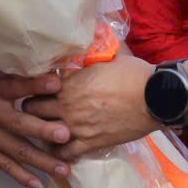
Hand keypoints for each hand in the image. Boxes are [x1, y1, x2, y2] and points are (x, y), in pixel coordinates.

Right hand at [0, 71, 70, 187]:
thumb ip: (12, 82)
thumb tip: (45, 80)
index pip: (17, 86)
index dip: (36, 84)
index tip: (57, 83)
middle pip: (21, 124)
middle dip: (44, 130)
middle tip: (66, 134)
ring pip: (19, 150)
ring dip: (43, 161)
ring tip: (64, 169)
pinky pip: (5, 166)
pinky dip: (21, 176)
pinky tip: (38, 184)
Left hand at [24, 53, 156, 162]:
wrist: (155, 98)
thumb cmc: (133, 74)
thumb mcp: (108, 57)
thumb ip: (92, 53)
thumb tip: (91, 35)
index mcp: (69, 82)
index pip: (35, 86)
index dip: (33, 88)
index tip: (35, 89)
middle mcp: (67, 105)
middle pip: (32, 109)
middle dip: (32, 108)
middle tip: (36, 109)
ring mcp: (77, 126)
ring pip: (44, 132)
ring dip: (42, 131)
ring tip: (45, 130)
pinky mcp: (91, 143)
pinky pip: (65, 152)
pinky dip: (59, 152)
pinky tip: (60, 148)